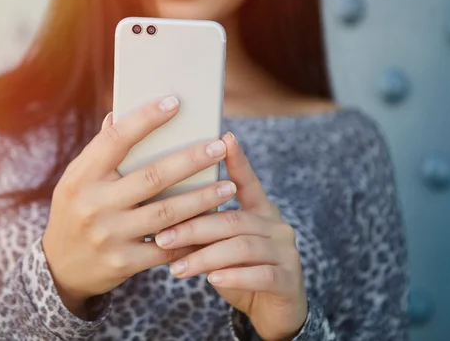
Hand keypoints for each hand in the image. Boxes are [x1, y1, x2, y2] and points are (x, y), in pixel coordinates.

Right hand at [42, 97, 235, 315]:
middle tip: (219, 147)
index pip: (116, 140)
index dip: (146, 119)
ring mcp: (109, 235)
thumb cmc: (75, 211)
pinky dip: (192, 235)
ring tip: (228, 186)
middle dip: (190, 160)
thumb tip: (118, 113)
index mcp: (82, 176)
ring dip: (202, 199)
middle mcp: (94, 204)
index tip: (175, 103)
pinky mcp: (124, 262)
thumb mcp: (76, 179)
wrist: (60, 267)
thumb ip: (99, 151)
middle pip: (152, 177)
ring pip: (167, 213)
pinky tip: (213, 223)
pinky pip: (167, 248)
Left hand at [154, 132, 307, 340]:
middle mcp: (277, 226)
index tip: (223, 137)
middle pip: (233, 219)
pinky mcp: (288, 280)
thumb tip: (161, 210)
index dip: (237, 160)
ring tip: (176, 267)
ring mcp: (285, 252)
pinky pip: (259, 275)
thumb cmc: (239, 271)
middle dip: (194, 227)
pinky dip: (233, 276)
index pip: (248, 181)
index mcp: (261, 212)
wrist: (272, 312)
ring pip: (242, 247)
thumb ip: (204, 227)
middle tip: (162, 236)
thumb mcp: (221, 246)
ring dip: (205, 256)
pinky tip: (211, 279)